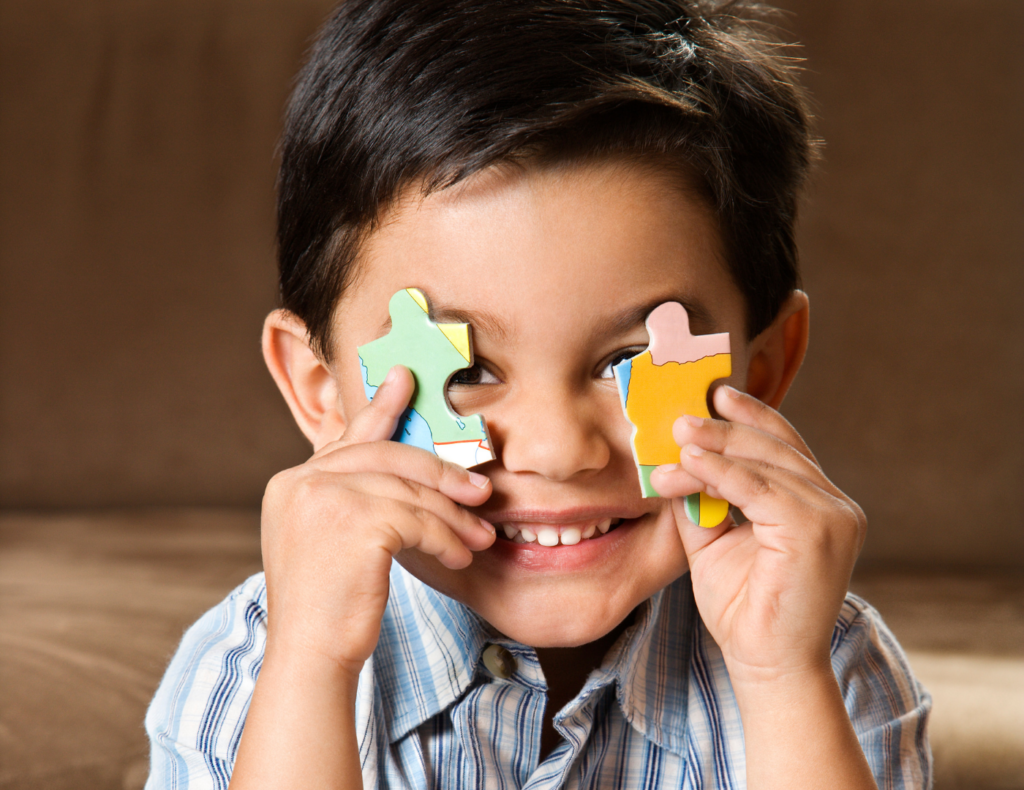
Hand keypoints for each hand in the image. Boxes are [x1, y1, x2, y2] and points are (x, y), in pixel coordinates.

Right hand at [260, 365, 495, 676]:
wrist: (311, 656)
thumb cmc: (327, 607)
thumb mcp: (328, 541)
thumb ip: (353, 499)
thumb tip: (409, 476)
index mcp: (291, 483)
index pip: (349, 439)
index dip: (382, 409)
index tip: (406, 380)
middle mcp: (301, 482)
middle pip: (388, 458)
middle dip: (441, 472)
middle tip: (480, 487)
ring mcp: (324, 498)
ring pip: (410, 492)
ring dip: (453, 516)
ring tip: (480, 535)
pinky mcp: (356, 522)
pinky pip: (419, 520)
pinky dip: (447, 537)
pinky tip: (460, 554)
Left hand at [650, 385, 866, 684]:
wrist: (766, 665)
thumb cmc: (744, 609)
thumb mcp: (714, 541)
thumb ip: (701, 500)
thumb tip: (673, 459)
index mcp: (818, 503)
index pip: (784, 446)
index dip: (750, 417)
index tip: (714, 394)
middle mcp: (835, 505)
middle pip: (774, 447)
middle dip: (724, 429)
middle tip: (681, 417)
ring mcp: (833, 516)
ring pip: (765, 464)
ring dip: (713, 450)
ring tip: (676, 440)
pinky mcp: (817, 530)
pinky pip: (760, 488)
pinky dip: (720, 473)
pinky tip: (690, 465)